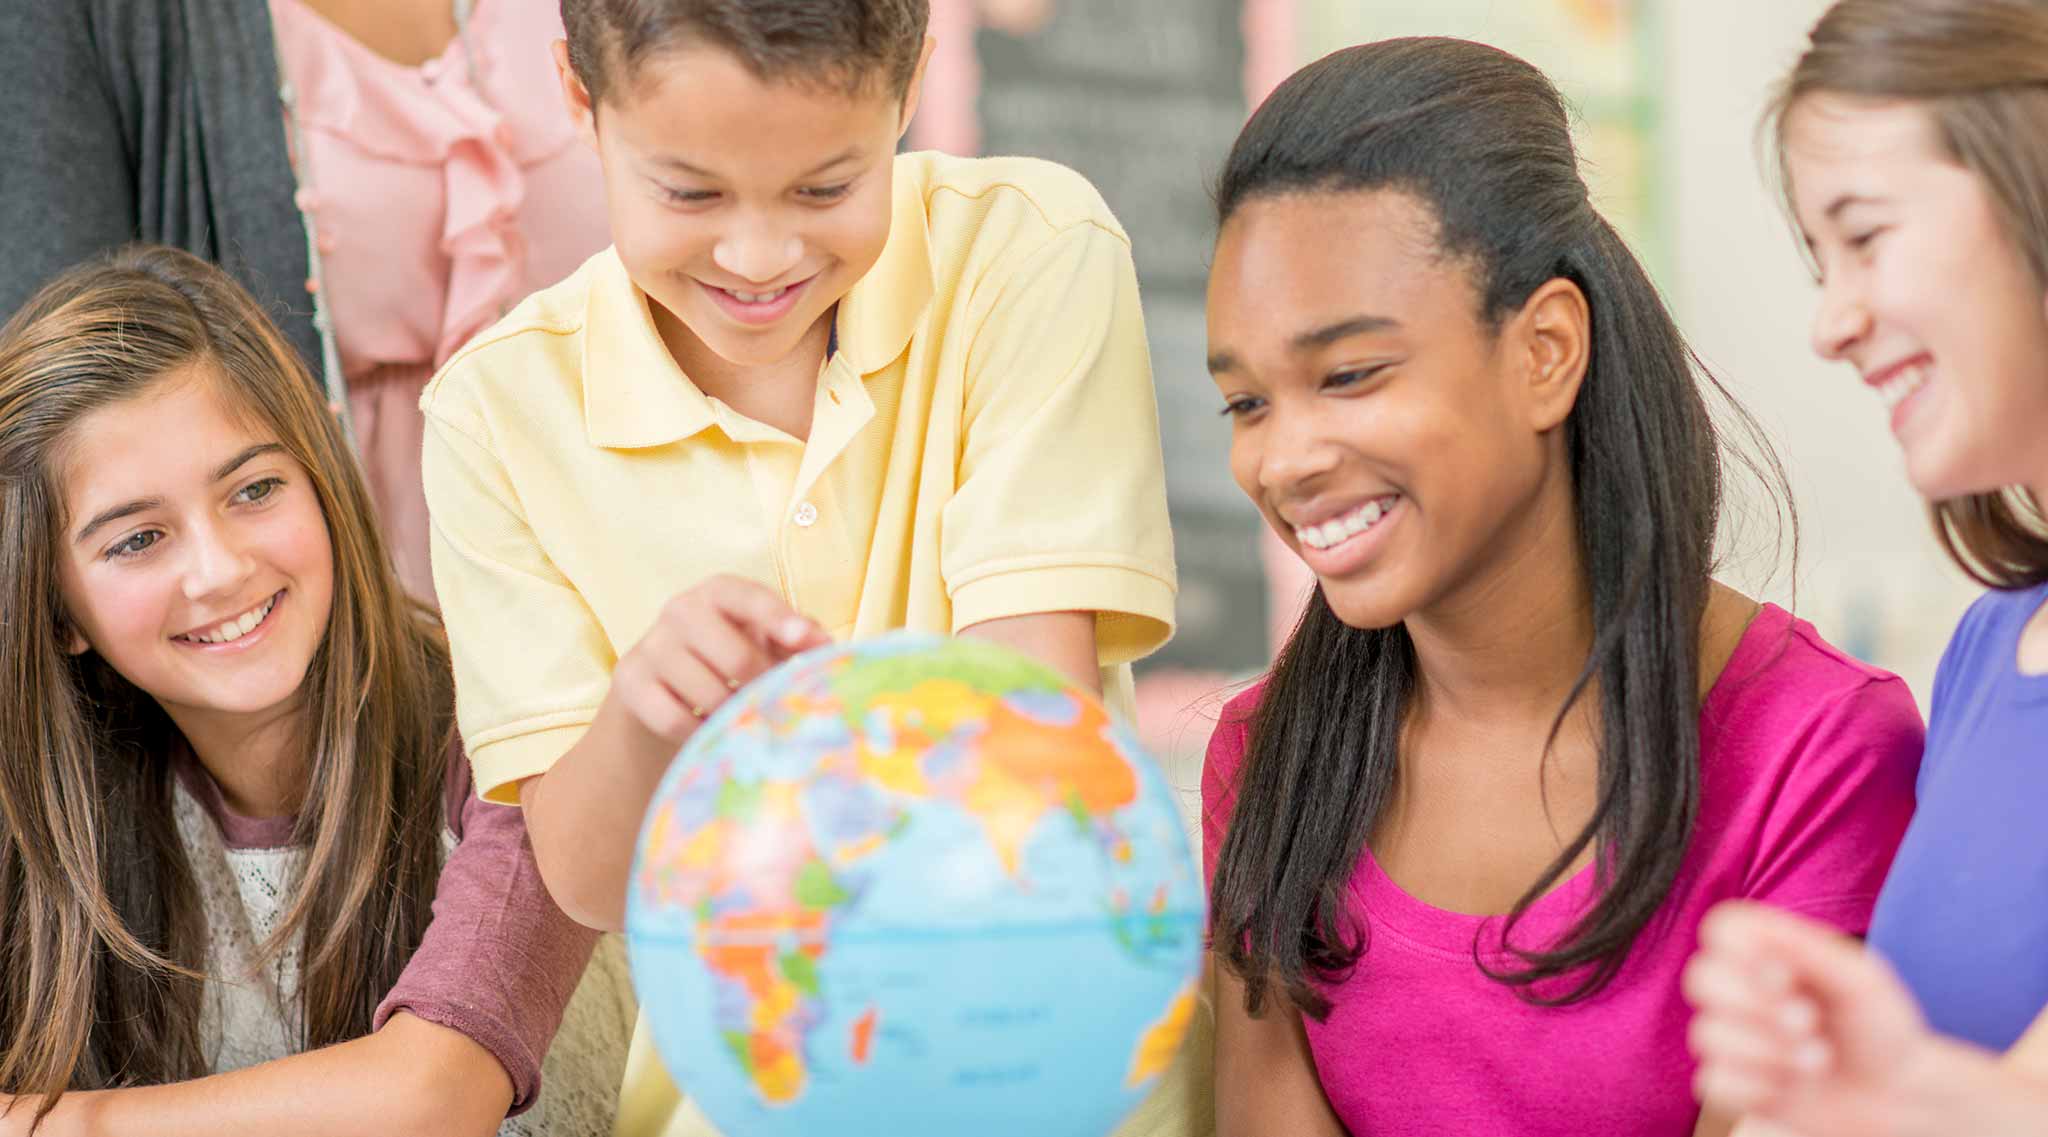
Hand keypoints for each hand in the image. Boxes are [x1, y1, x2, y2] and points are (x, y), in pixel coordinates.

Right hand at [608, 575, 829, 745]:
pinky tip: (707, 728)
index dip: (779, 619)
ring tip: (740, 715)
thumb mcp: (763, 638)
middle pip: (735, 657)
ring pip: (707, 694)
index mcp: (719, 591)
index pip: (749, 598)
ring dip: (732, 713)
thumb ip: (797, 637)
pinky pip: (675, 719)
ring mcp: (652, 645)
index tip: (805, 640)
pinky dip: (698, 732)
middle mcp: (681, 609)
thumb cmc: (729, 655)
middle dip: (762, 687)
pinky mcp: (630, 681)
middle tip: (773, 702)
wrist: (661, 685)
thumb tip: (826, 647)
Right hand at [1683, 901, 1935, 1133]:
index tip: (1789, 975)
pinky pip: (1714, 1082)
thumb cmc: (1880, 1029)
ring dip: (1770, 1052)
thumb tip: (1758, 927)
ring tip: (1818, 1061)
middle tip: (1808, 1021)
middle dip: (1757, 1005)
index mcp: (1769, 952)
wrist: (1898, 1096)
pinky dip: (1760, 1088)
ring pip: (1708, 1035)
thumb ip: (1811, 949)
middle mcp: (1742, 990)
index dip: (1745, 953)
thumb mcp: (1860, 980)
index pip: (1721, 929)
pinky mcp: (1732, 1084)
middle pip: (1701, 978)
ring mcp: (1733, 1038)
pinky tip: (1792, 1088)